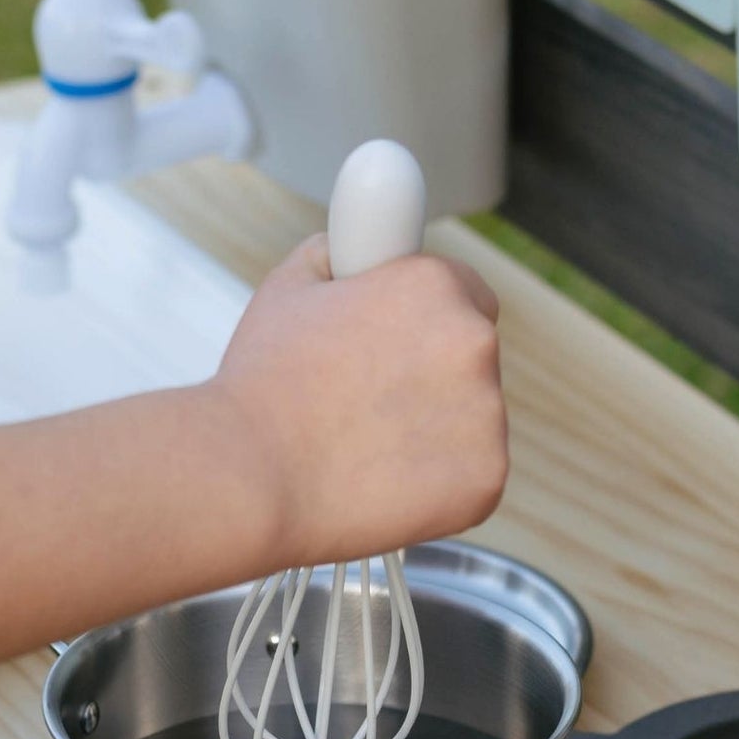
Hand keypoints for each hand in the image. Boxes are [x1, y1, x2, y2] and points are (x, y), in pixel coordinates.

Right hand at [214, 235, 507, 566]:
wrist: (250, 477)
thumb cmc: (262, 387)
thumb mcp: (289, 289)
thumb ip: (336, 256)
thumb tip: (352, 252)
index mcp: (434, 285)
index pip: (469, 294)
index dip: (431, 322)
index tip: (403, 348)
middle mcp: (474, 341)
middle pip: (473, 359)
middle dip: (432, 378)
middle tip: (369, 406)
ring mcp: (488, 415)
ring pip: (473, 421)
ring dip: (435, 433)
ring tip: (365, 449)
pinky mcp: (487, 478)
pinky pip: (473, 477)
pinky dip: (440, 486)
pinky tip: (385, 485)